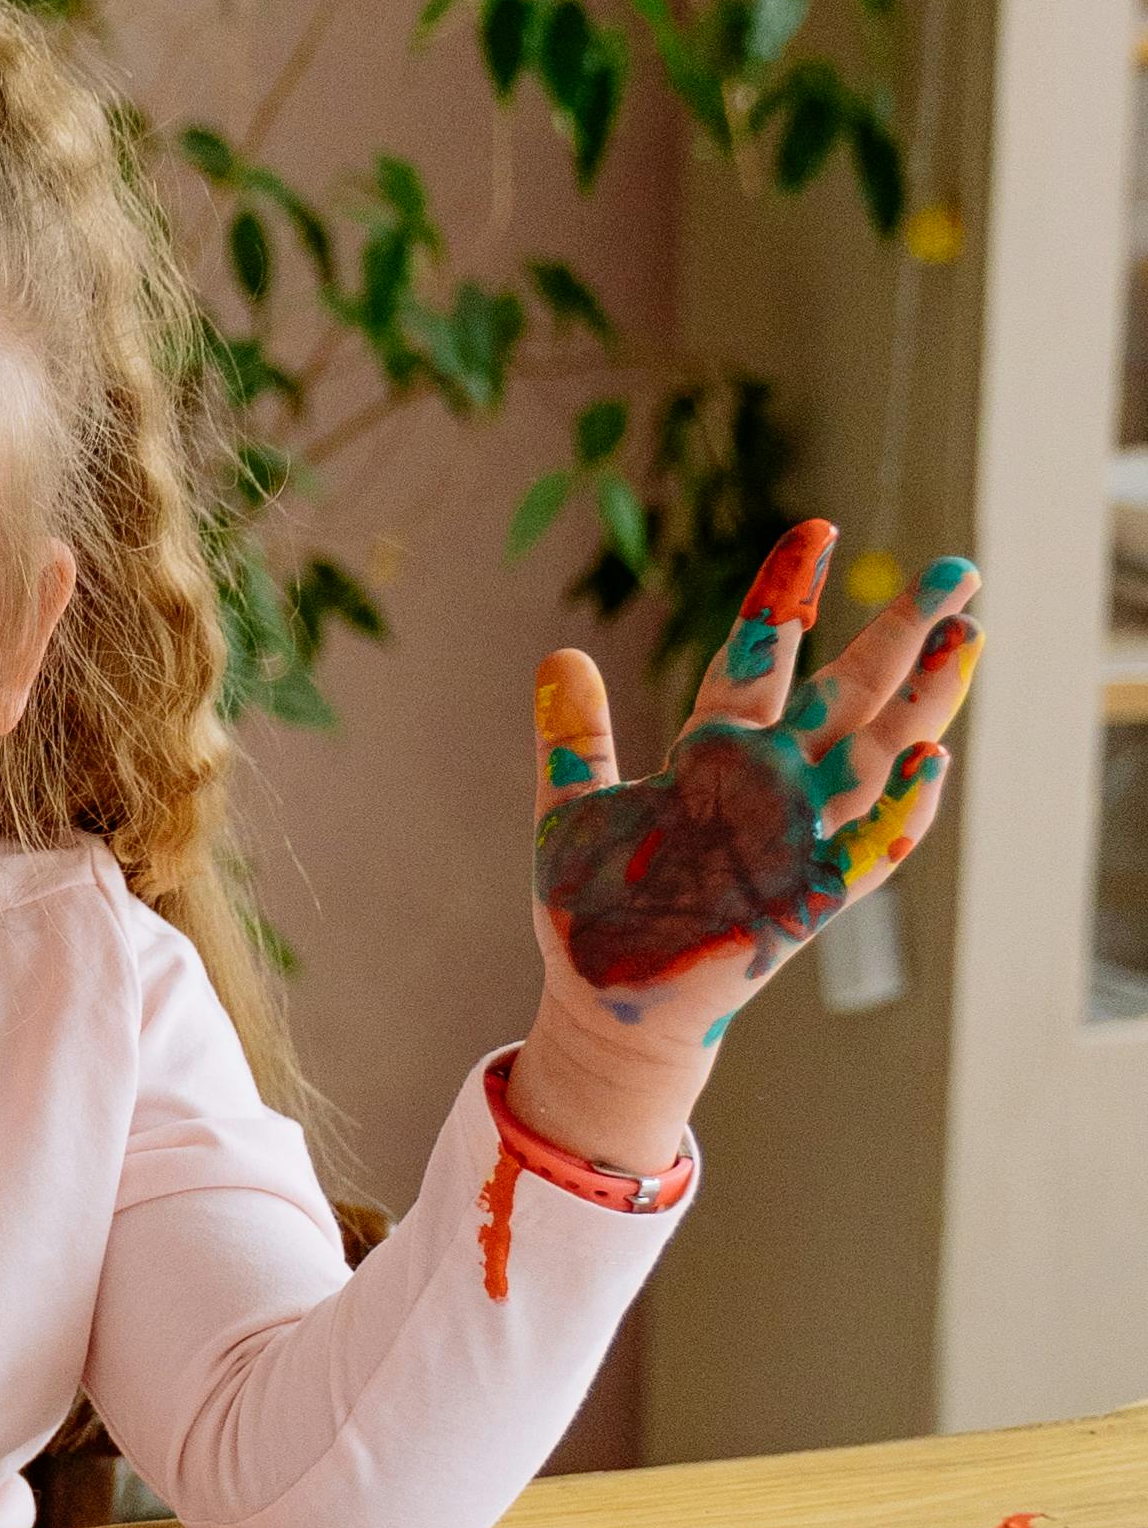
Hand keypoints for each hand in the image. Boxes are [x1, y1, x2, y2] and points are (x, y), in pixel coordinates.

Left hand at [516, 526, 977, 1175]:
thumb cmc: (597, 909)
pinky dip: (900, 810)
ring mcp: (791, 839)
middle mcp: (767, 787)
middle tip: (953, 568)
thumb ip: (575, 734)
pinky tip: (933, 763)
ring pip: (876, 759)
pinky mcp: (800, 898)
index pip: (761, 657)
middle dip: (899, 633)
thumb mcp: (575, 807)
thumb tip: (561, 653)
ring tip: (967, 641)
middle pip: (847, 695)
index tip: (817, 527)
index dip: (787, 595)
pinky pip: (865, 850)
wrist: (604, 1000)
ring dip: (923, 705)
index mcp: (715, 756)